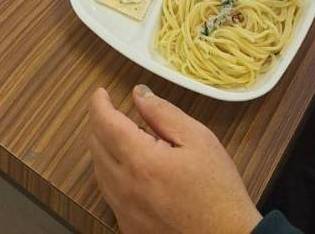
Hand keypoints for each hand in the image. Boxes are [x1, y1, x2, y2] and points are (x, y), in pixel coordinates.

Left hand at [89, 86, 260, 233]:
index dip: (99, 104)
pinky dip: (112, 174)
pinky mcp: (129, 228)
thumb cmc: (218, 190)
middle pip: (96, 146)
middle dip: (101, 124)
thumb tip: (139, 94)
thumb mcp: (199, 139)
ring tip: (129, 139)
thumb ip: (164, 113)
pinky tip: (133, 170)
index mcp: (141, 162)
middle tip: (117, 113)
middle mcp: (125, 189)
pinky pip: (109, 195)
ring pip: (99, 171)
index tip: (101, 93)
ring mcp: (125, 212)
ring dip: (105, 149)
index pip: (105, 124)